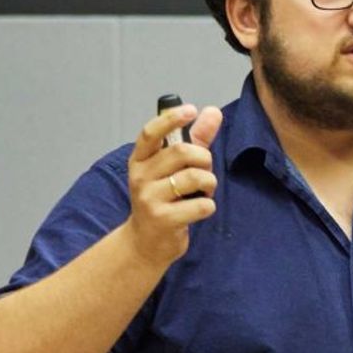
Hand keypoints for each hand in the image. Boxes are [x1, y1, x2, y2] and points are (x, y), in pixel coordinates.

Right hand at [123, 103, 221, 268]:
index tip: (191, 110)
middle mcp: (140, 176)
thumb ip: (195, 139)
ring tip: (203, 192)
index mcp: (140, 159)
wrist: (145, 242)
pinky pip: (201, 204)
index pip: (151, 133)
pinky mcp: (162, 219)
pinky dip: (208, 206)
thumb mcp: (174, 168)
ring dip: (210, 183)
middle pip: (183, 153)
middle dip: (205, 160)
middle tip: (205, 172)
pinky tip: (198, 210)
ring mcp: (149, 198)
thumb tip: (212, 111)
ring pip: (195, 177)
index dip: (170, 119)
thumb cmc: (164, 199)